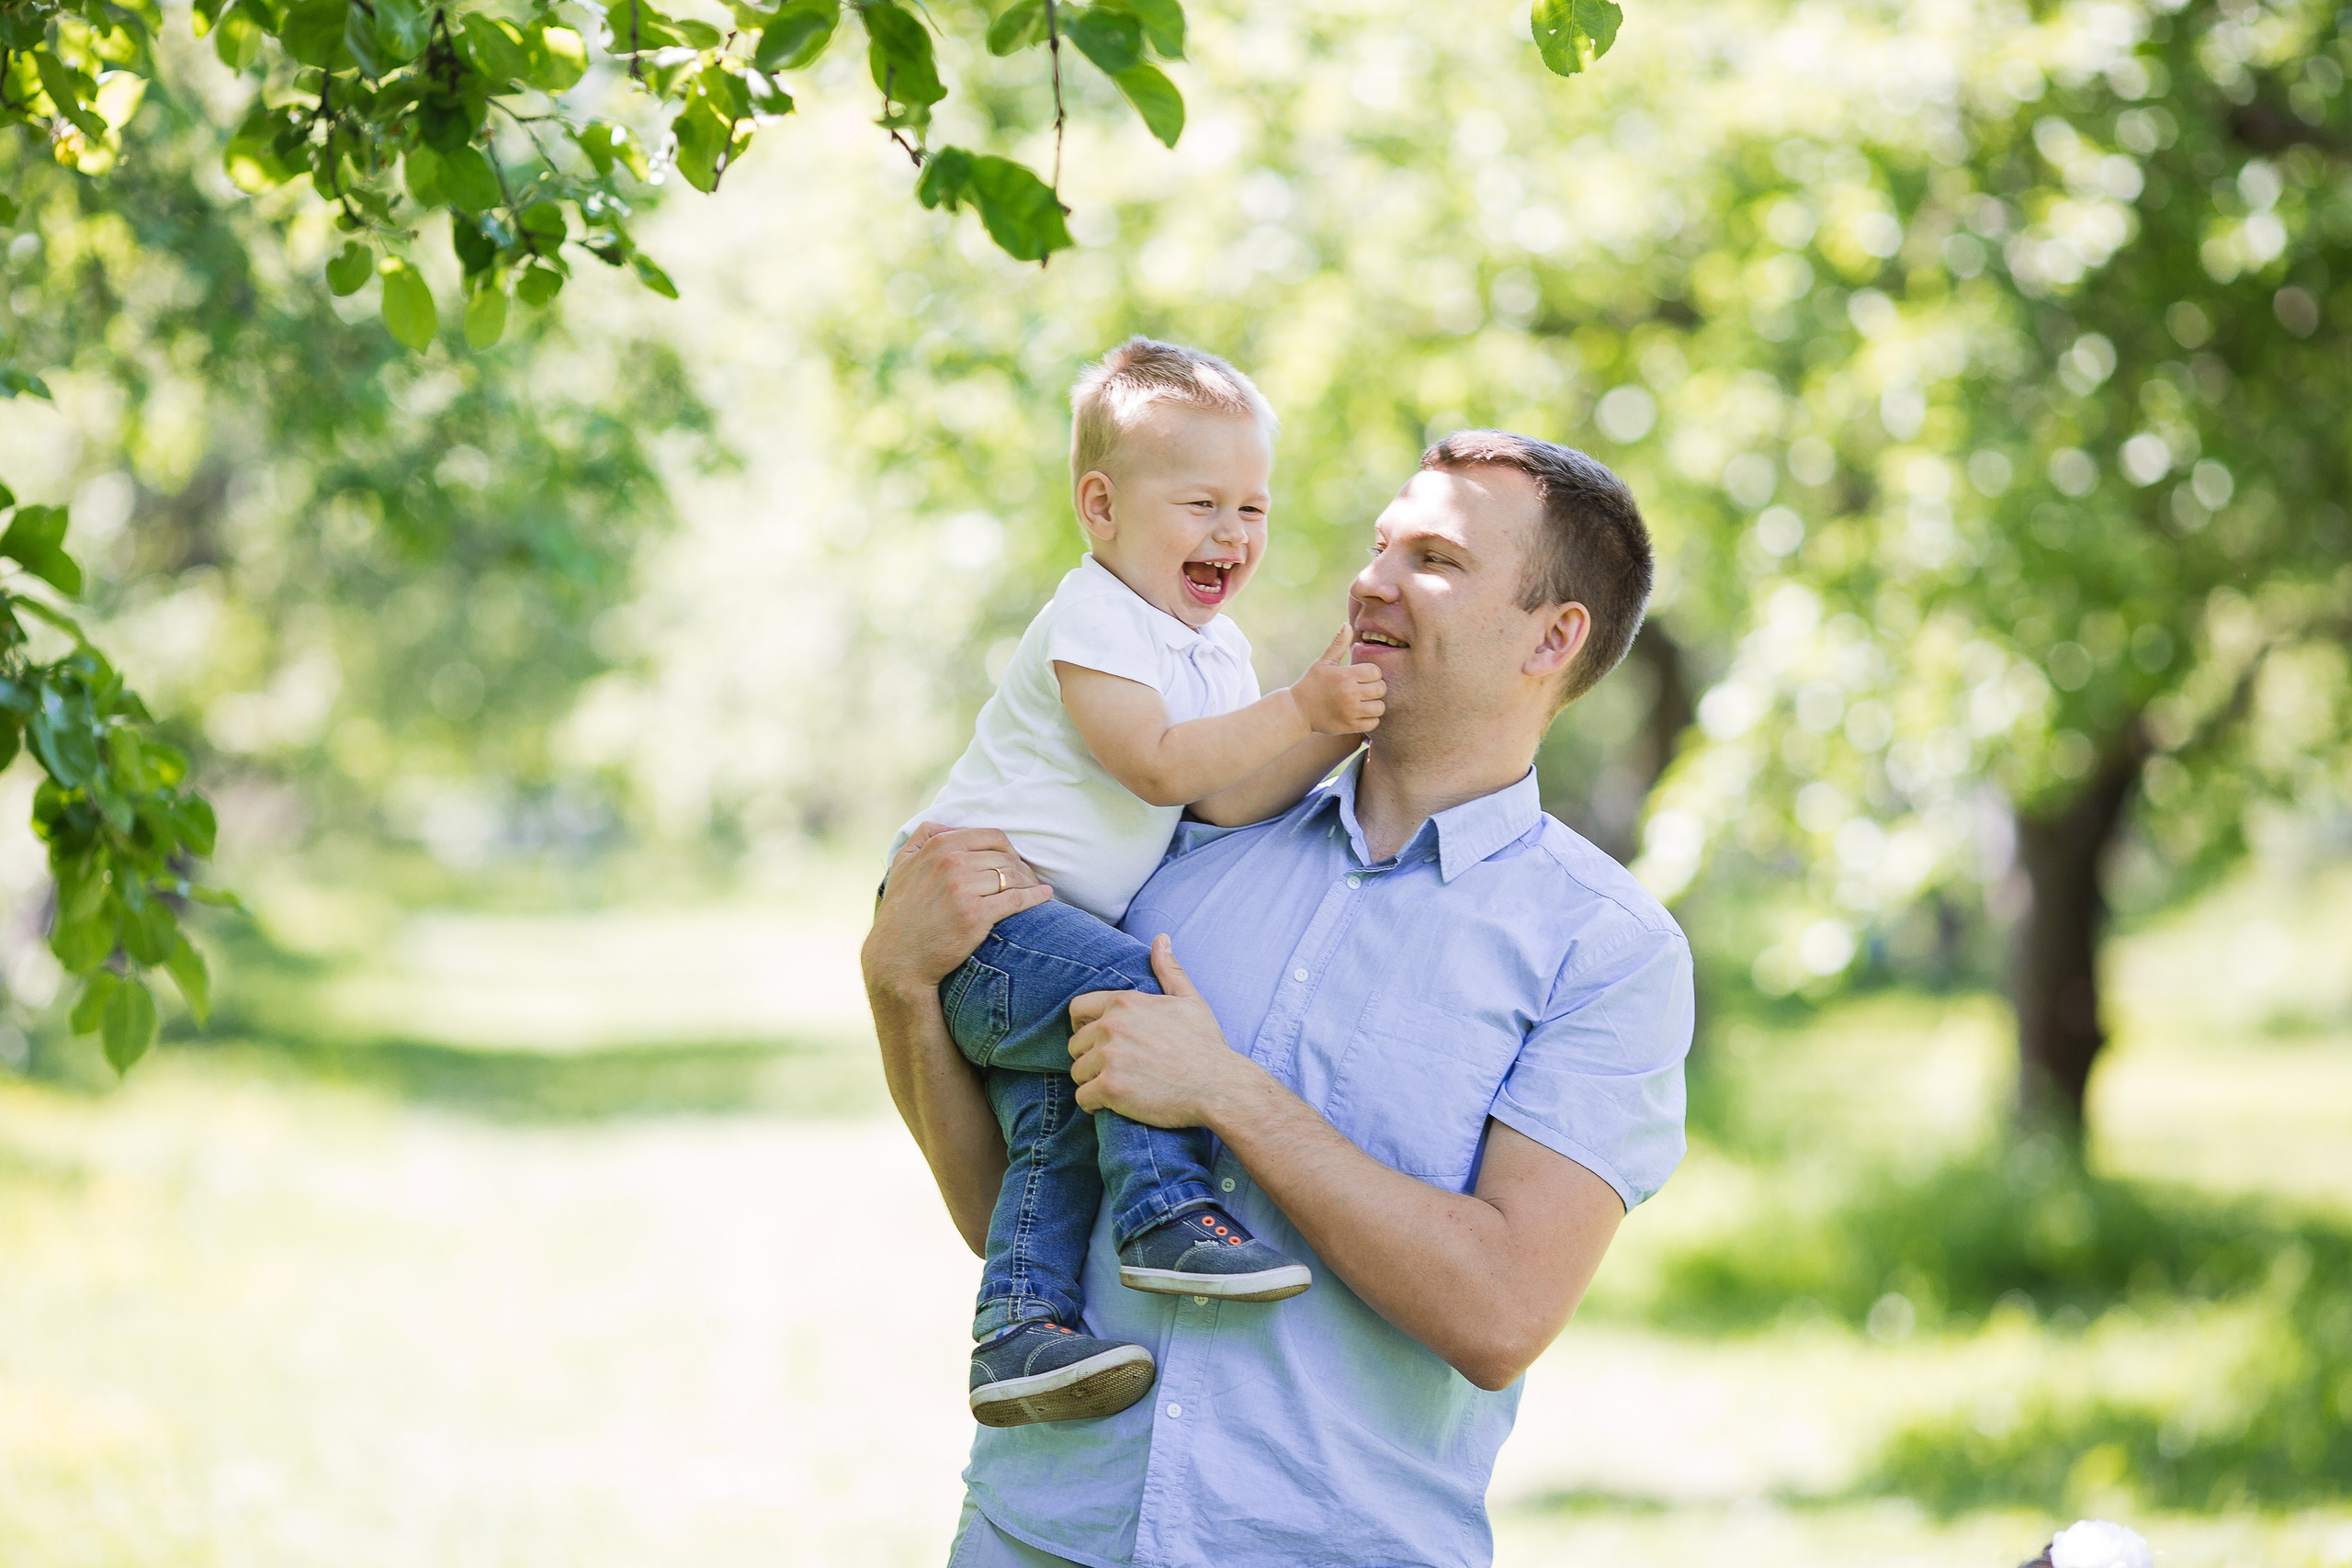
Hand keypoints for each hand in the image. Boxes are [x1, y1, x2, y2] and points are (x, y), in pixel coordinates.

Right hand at [862, 823, 1050, 992]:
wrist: (897, 959)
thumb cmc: (901, 913)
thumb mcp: (902, 864)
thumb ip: (924, 837)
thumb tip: (952, 826)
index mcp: (939, 846)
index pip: (991, 836)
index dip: (1008, 849)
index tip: (1014, 862)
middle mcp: (952, 863)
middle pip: (1005, 857)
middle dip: (1022, 867)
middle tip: (1029, 880)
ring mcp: (964, 889)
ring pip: (1013, 876)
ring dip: (1030, 882)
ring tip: (1036, 890)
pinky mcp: (976, 916)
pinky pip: (1017, 899)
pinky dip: (1035, 897)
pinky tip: (1044, 897)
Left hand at [1068, 936, 1260, 1128]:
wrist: (1219, 1086)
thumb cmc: (1204, 1045)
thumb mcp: (1189, 1000)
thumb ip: (1168, 969)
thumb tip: (1160, 939)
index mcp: (1123, 1002)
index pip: (1077, 1009)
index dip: (1085, 1027)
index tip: (1100, 1041)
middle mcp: (1111, 1026)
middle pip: (1075, 1044)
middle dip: (1090, 1058)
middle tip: (1116, 1069)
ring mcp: (1108, 1057)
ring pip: (1077, 1072)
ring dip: (1092, 1082)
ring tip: (1119, 1086)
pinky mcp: (1109, 1088)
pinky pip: (1083, 1098)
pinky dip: (1094, 1104)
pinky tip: (1114, 1104)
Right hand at [1288, 627, 1385, 735]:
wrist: (1297, 710)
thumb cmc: (1311, 683)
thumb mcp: (1323, 662)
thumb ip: (1338, 644)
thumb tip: (1347, 624)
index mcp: (1345, 675)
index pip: (1376, 672)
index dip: (1372, 673)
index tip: (1363, 676)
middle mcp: (1349, 693)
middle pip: (1381, 689)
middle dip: (1375, 688)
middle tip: (1365, 689)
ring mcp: (1350, 711)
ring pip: (1380, 707)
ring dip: (1375, 704)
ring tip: (1365, 702)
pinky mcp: (1350, 726)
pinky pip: (1373, 723)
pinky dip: (1371, 719)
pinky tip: (1361, 713)